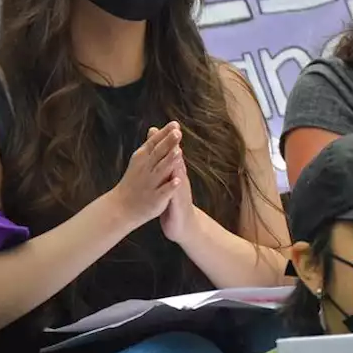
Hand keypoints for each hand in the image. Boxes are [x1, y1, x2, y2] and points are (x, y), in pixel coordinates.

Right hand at [108, 121, 181, 227]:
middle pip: (158, 154)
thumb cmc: (133, 182)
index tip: (175, 124)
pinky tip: (178, 181)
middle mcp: (145, 170)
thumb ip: (150, 145)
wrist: (121, 207)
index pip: (154, 143)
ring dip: (169, 161)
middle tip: (178, 132)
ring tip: (179, 151)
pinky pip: (163, 191)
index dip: (164, 134)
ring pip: (161, 171)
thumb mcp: (139, 161)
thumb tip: (154, 128)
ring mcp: (150, 184)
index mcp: (142, 159)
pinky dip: (170, 186)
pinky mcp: (155, 198)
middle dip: (168, 143)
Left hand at [159, 129, 196, 243]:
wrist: (184, 226)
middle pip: (178, 161)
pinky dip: (177, 187)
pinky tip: (177, 180)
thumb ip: (169, 167)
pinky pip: (178, 195)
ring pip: (180, 176)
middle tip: (175, 131)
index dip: (171, 141)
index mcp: (176, 175)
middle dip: (176, 147)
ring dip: (179, 164)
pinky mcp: (178, 205)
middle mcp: (180, 181)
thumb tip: (168, 152)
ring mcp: (180, 193)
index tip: (170, 125)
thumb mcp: (171, 182)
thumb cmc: (174, 203)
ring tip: (178, 151)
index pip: (174, 155)